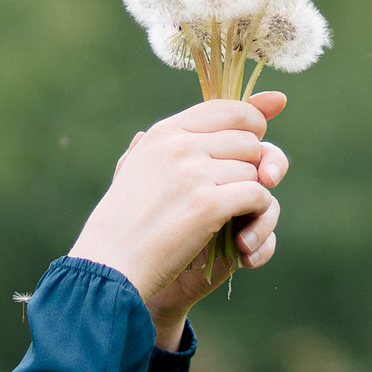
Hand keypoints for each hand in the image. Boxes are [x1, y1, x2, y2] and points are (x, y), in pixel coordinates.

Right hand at [69, 92, 287, 341]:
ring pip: (255, 170)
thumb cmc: (128, 220)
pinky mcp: (208, 205)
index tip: (261, 134)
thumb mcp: (144, 167)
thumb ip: (181, 139)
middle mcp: (179, 145)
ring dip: (251, 194)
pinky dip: (257, 213)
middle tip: (233, 191)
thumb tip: (220, 111)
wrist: (110, 263)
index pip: (226, 108)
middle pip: (248, 140)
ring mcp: (194, 173)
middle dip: (251, 165)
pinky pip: (258, 195)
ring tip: (229, 215)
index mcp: (163, 133)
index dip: (253, 118)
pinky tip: (240, 229)